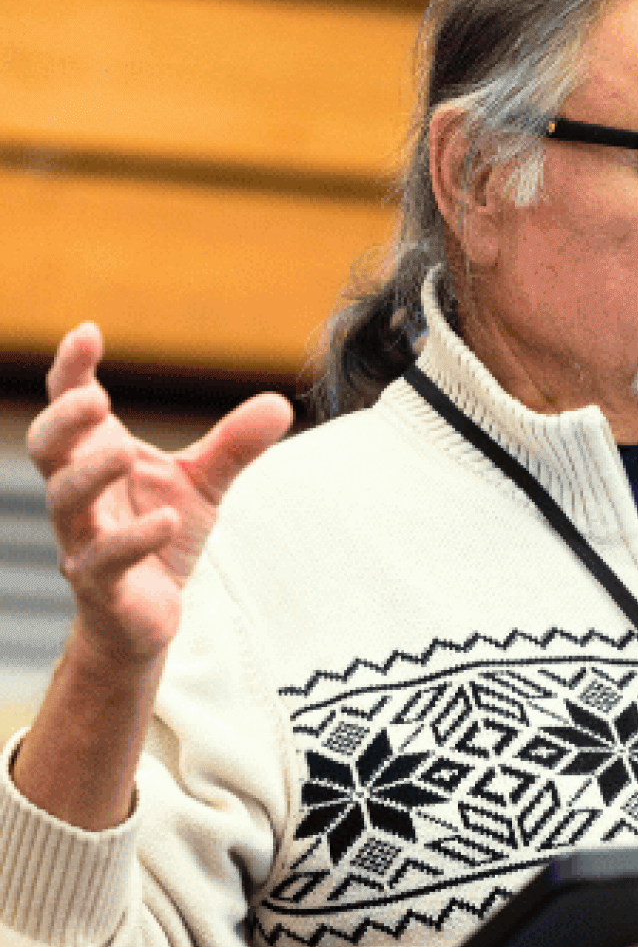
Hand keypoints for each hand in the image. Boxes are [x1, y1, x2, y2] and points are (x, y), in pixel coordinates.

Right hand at [29, 323, 292, 665]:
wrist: (146, 615)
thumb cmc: (160, 535)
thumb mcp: (202, 484)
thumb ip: (233, 446)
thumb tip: (280, 402)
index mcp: (94, 459)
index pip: (69, 407)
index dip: (72, 371)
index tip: (88, 331)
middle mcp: (78, 496)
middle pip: (47, 449)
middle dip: (63, 421)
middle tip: (96, 398)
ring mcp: (82, 540)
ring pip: (64, 502)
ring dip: (90, 474)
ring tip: (124, 452)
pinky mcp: (101, 585)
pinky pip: (104, 560)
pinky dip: (132, 538)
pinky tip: (166, 519)